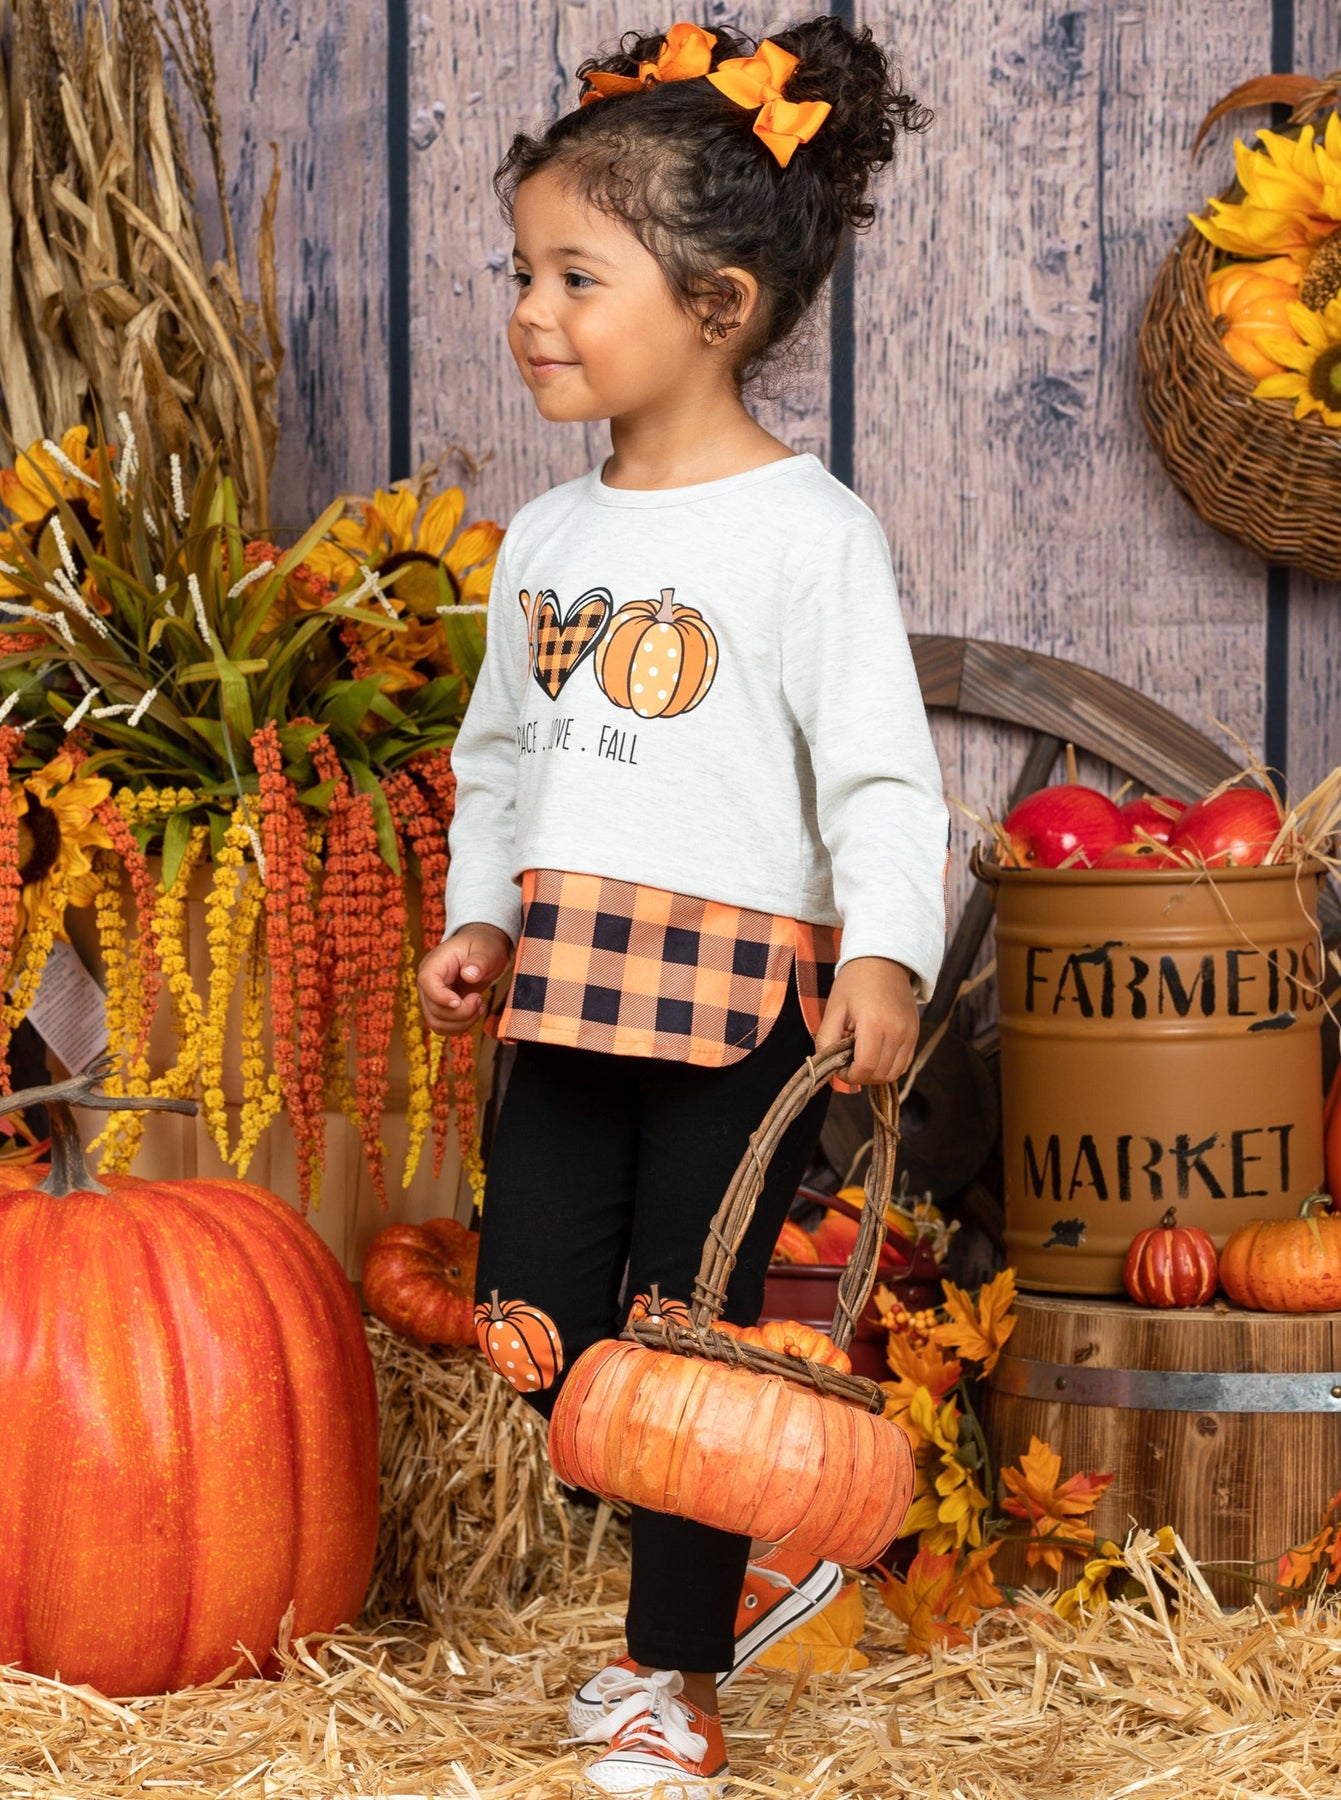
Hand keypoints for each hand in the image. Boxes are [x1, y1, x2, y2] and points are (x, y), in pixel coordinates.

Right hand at [417, 924, 511, 1033]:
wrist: (481, 952)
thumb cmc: (482, 947)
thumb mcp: (486, 950)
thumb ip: (479, 961)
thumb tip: (469, 975)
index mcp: (434, 964)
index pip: (427, 983)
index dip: (442, 997)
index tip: (461, 1001)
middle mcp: (427, 983)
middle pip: (433, 1009)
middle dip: (461, 1013)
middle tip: (479, 999)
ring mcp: (431, 998)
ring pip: (437, 1024)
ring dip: (462, 1022)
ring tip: (478, 1006)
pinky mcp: (439, 1009)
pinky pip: (443, 1028)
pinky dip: (460, 1027)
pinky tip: (474, 1012)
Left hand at [814, 956, 919, 1085]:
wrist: (883, 961)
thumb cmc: (855, 982)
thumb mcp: (834, 1008)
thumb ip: (826, 1039)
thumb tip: (826, 1067)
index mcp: (874, 1023)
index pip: (866, 1068)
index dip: (849, 1076)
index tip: (839, 1068)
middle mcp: (897, 1031)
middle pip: (880, 1075)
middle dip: (860, 1076)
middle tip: (847, 1062)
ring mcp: (910, 1033)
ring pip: (894, 1073)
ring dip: (875, 1074)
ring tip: (861, 1058)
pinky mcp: (916, 1033)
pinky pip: (904, 1063)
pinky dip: (889, 1067)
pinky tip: (875, 1053)